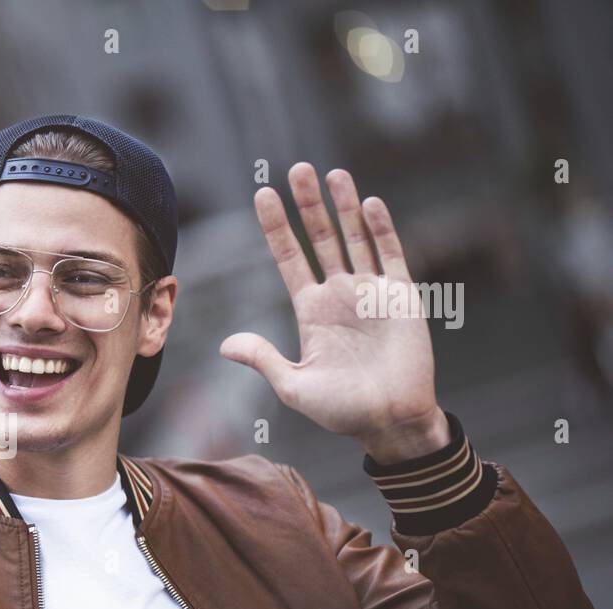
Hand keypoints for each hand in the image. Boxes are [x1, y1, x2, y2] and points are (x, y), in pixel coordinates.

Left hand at [220, 163, 449, 463]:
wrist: (389, 422)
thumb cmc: (342, 411)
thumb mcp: (293, 386)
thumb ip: (263, 359)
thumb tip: (225, 345)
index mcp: (312, 311)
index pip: (289, 259)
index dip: (276, 228)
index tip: (262, 195)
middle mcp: (340, 295)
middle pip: (320, 238)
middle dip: (308, 205)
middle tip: (295, 168)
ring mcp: (371, 293)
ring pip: (355, 238)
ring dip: (343, 206)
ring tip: (331, 172)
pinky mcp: (402, 298)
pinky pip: (391, 256)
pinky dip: (380, 230)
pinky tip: (367, 204)